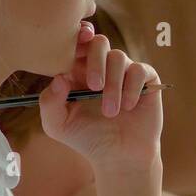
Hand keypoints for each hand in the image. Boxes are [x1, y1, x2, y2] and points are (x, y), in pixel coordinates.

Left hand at [40, 21, 162, 168]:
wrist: (119, 157)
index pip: (77, 44)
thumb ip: (48, 102)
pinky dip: (132, 88)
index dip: (77, 38)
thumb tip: (59, 77)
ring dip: (113, 85)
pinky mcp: (146, 79)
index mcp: (79, 71)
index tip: (77, 47)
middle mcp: (103, 67)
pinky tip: (128, 107)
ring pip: (119, 58)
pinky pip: (140, 70)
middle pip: (99, 42)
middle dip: (95, 61)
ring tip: (110, 112)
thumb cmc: (87, 139)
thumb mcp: (57, 125)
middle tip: (94, 87)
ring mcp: (125, 71)